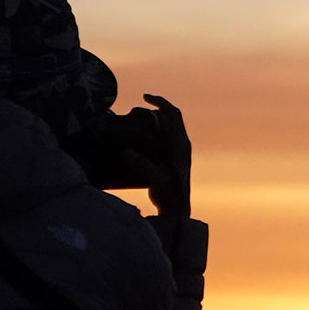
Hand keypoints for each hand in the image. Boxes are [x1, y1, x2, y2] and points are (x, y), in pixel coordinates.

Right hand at [139, 93, 190, 224]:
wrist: (177, 211)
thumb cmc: (169, 195)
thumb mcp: (155, 179)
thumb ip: (142, 164)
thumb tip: (126, 152)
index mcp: (181, 145)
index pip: (174, 115)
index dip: (161, 102)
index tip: (145, 98)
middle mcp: (182, 146)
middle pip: (172, 118)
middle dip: (157, 109)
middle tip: (139, 107)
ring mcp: (179, 152)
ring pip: (169, 128)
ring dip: (156, 121)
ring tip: (138, 121)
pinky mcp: (173, 160)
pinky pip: (165, 139)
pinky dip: (154, 133)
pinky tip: (140, 140)